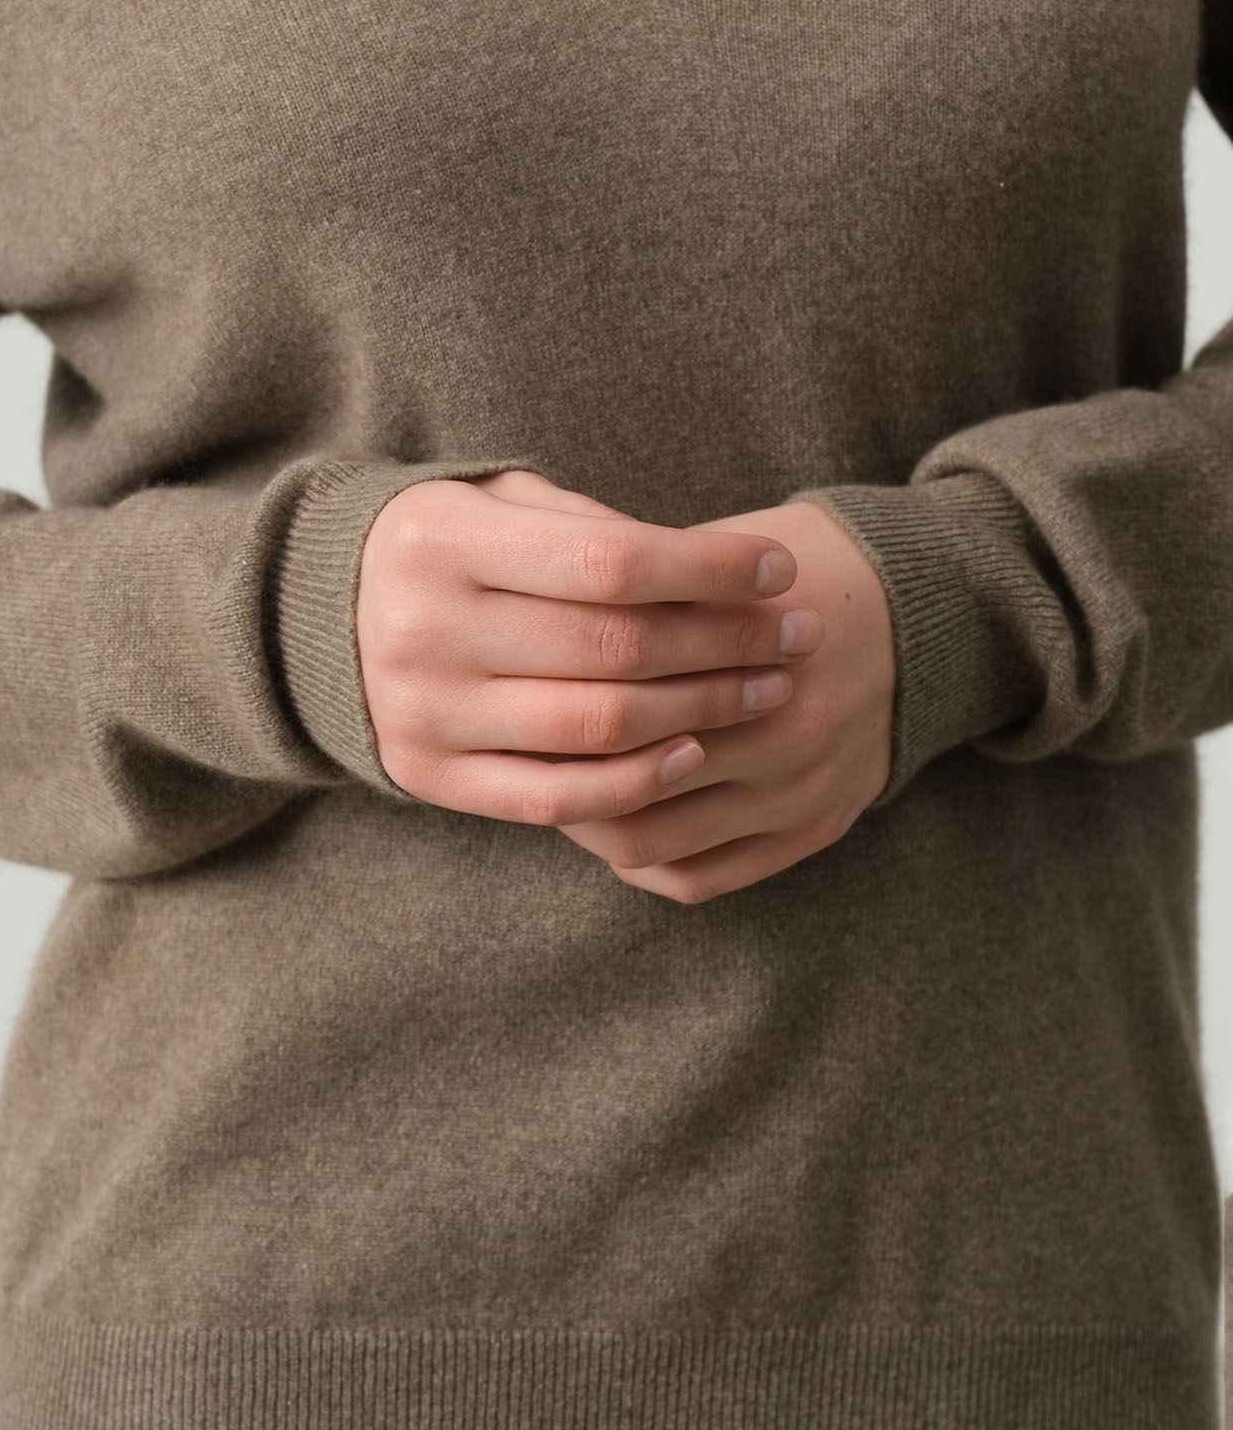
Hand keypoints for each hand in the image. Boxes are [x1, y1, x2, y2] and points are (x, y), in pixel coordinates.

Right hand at [354, 469, 818, 824]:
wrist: (319, 614)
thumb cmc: (449, 545)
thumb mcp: (501, 504)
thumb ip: (592, 530)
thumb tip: (718, 574)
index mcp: (441, 542)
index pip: (609, 562)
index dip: (710, 569)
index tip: (780, 568)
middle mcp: (422, 630)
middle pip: (613, 648)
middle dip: (726, 641)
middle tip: (795, 634)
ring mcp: (422, 712)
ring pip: (594, 727)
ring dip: (702, 712)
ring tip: (766, 688)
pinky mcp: (428, 776)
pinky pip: (553, 797)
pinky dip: (635, 782)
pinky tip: (695, 755)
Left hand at [553, 501, 895, 901]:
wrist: (919, 610)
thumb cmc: (788, 572)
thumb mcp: (714, 552)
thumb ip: (633, 587)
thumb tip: (527, 606)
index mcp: (749, 650)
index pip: (613, 705)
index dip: (546, 705)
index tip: (511, 690)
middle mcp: (781, 729)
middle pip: (625, 779)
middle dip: (560, 766)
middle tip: (516, 747)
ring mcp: (798, 789)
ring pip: (651, 841)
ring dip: (593, 820)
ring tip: (557, 787)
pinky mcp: (814, 827)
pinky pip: (700, 877)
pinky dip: (643, 861)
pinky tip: (616, 826)